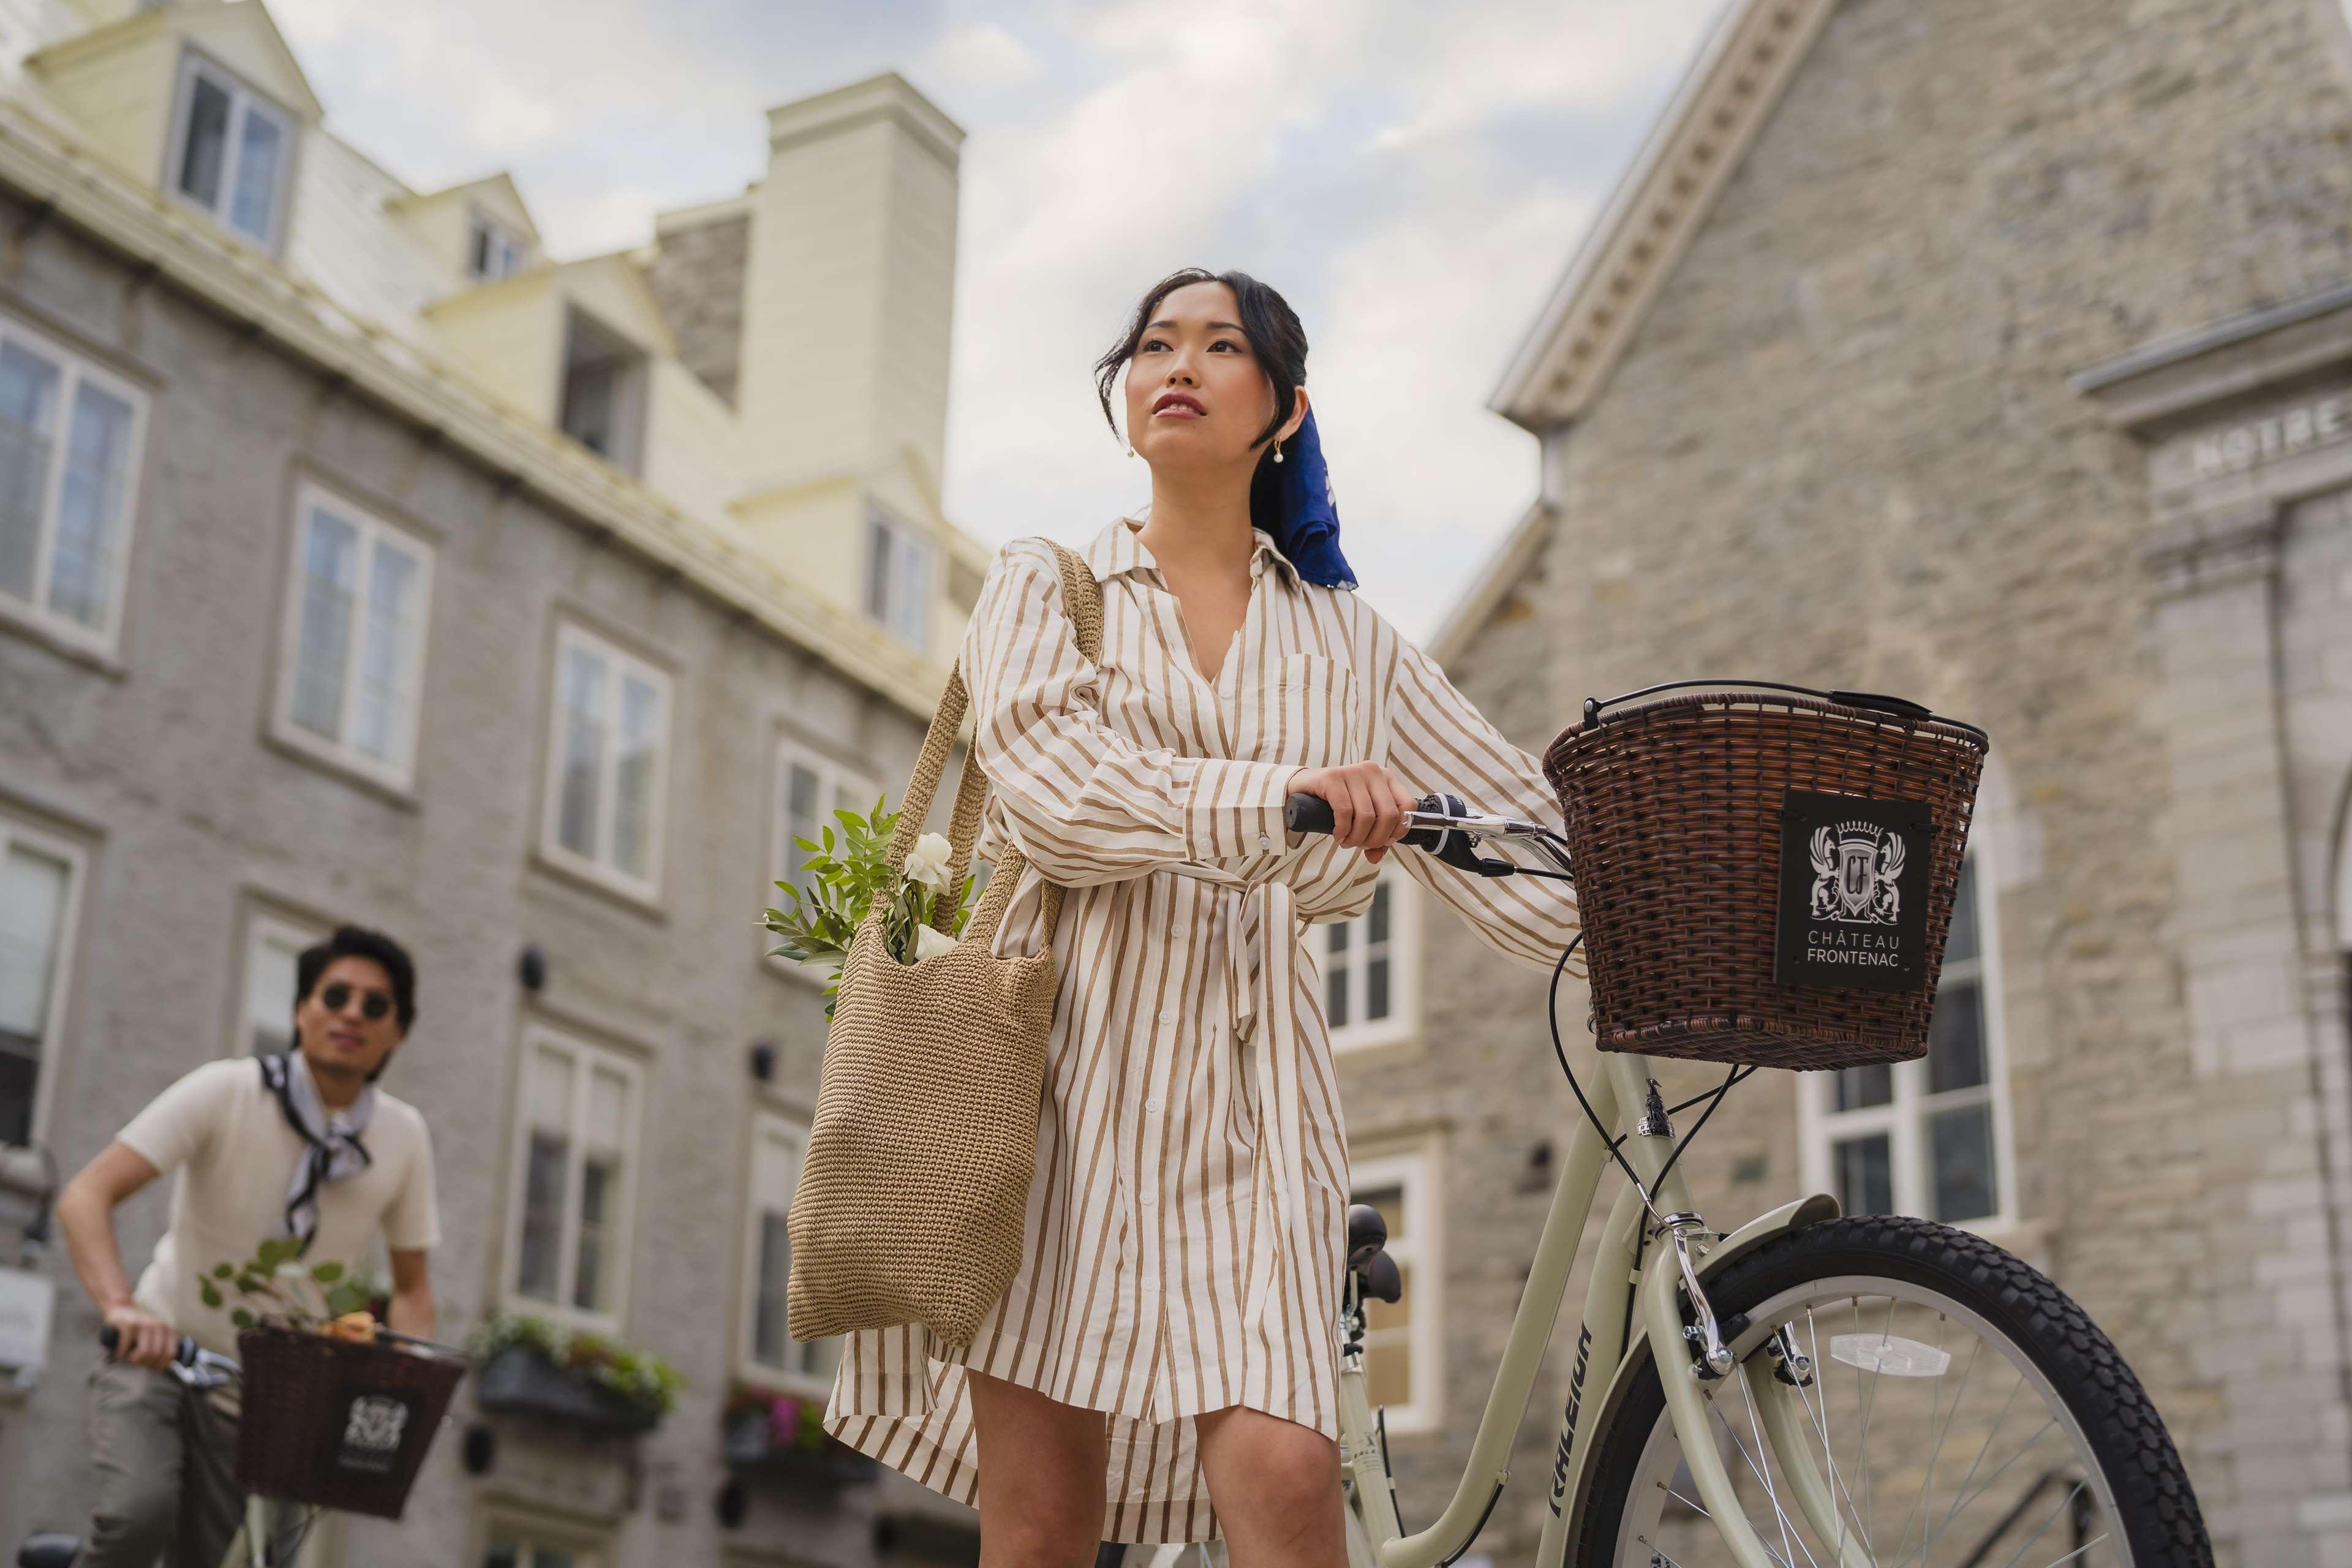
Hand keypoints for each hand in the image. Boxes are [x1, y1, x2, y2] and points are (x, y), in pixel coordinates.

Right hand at [103, 1301, 176, 1368]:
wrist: (122, 1309)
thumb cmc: (139, 1330)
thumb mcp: (155, 1336)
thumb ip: (161, 1348)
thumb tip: (162, 1369)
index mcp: (168, 1330)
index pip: (170, 1354)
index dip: (160, 1365)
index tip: (150, 1367)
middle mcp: (158, 1325)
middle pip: (155, 1355)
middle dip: (144, 1363)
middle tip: (136, 1361)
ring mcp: (143, 1324)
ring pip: (143, 1353)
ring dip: (133, 1360)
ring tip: (128, 1357)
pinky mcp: (128, 1325)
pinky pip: (126, 1347)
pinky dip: (121, 1354)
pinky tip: (119, 1353)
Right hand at [1287, 763, 1417, 861]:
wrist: (1302, 789)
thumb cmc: (1337, 804)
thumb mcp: (1361, 820)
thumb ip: (1374, 838)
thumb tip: (1376, 857)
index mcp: (1386, 778)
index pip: (1408, 806)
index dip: (1398, 830)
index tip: (1382, 841)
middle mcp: (1373, 771)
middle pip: (1389, 815)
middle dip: (1375, 839)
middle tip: (1360, 846)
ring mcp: (1353, 772)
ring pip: (1367, 816)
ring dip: (1357, 838)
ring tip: (1346, 842)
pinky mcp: (1333, 777)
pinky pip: (1345, 812)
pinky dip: (1343, 830)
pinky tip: (1338, 834)